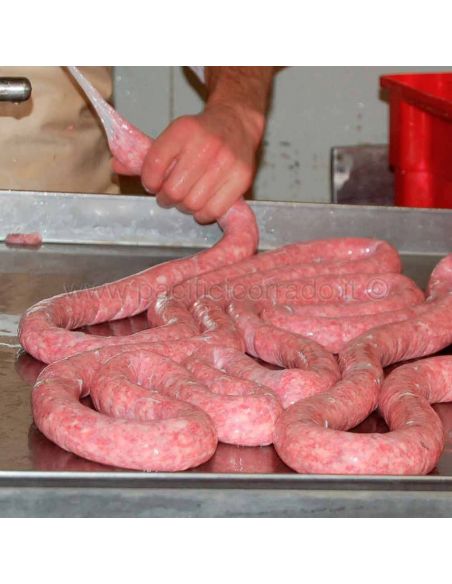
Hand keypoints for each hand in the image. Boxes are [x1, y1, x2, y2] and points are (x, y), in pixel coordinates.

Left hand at [137, 103, 263, 223]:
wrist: (237, 123)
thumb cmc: (200, 135)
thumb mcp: (172, 137)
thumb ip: (144, 155)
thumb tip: (115, 167)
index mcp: (183, 130)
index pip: (154, 165)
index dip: (149, 182)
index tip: (152, 184)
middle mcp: (206, 144)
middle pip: (174, 190)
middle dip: (167, 198)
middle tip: (169, 195)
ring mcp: (226, 161)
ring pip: (193, 203)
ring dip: (185, 207)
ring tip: (187, 199)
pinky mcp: (242, 177)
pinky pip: (214, 210)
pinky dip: (204, 214)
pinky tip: (202, 205)